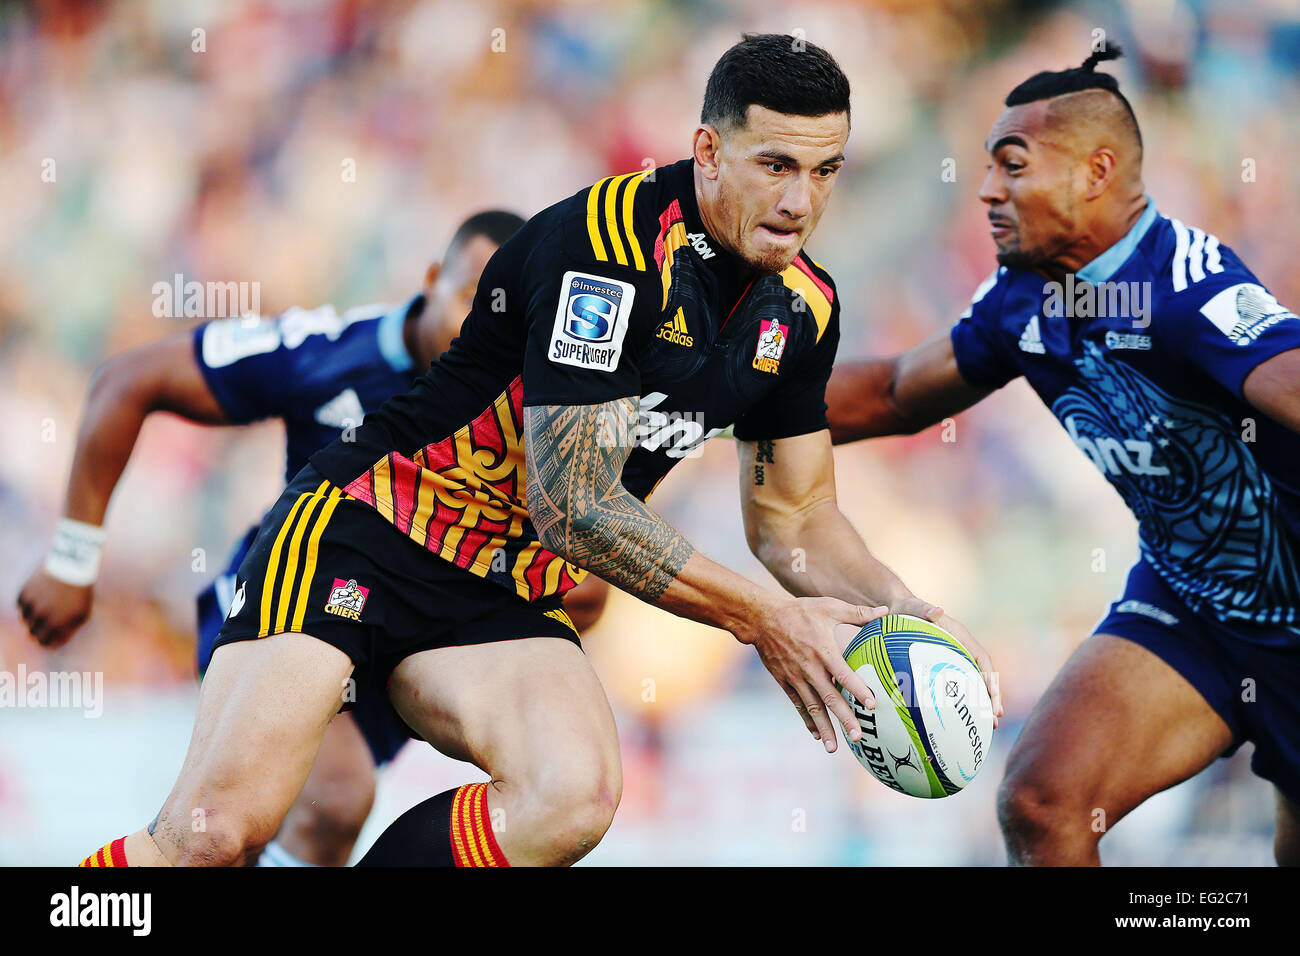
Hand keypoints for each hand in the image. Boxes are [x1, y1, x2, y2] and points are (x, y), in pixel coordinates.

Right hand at [16, 569, 93, 648]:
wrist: (72, 566)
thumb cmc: (81, 592)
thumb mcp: (82, 614)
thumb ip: (69, 631)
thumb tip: (56, 644)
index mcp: (58, 625)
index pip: (46, 644)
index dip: (48, 643)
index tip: (50, 639)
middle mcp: (42, 618)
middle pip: (33, 634)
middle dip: (39, 632)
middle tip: (47, 623)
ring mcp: (31, 606)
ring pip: (25, 620)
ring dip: (34, 617)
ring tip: (47, 604)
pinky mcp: (23, 594)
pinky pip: (21, 607)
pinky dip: (28, 604)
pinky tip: (40, 595)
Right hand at [738, 597, 888, 752]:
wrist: (763, 619)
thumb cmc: (799, 611)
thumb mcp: (828, 607)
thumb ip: (857, 613)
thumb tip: (886, 612)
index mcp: (823, 651)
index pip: (844, 675)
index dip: (858, 690)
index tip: (871, 705)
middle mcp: (810, 668)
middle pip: (830, 698)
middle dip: (844, 718)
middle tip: (858, 736)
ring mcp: (796, 677)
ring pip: (812, 707)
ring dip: (824, 727)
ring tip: (834, 748)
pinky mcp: (785, 682)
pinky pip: (798, 704)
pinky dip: (807, 720)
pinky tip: (817, 734)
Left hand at [892, 596, 1001, 727]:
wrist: (898, 610)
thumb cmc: (907, 609)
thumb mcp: (915, 608)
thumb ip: (925, 609)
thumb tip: (937, 610)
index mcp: (960, 636)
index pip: (981, 659)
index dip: (990, 678)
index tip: (993, 696)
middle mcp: (961, 648)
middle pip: (982, 676)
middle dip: (992, 698)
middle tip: (994, 720)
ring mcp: (953, 659)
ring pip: (973, 683)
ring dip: (982, 703)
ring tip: (988, 726)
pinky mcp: (943, 667)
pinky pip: (957, 686)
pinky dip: (963, 701)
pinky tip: (961, 720)